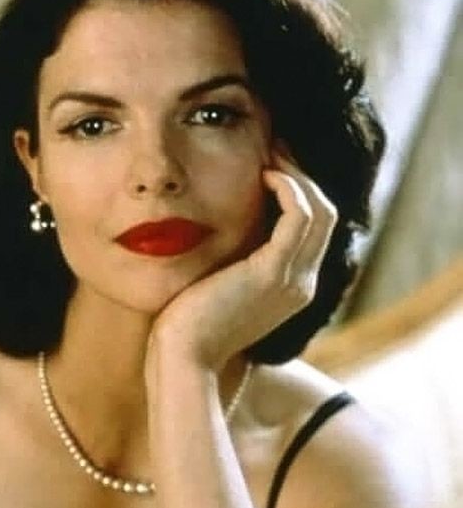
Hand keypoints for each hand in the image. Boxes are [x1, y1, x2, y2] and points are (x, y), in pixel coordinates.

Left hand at [147, 146, 337, 372]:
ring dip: (297, 176)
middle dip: (302, 176)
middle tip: (273, 149)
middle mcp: (302, 284)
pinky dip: (288, 188)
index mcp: (291, 288)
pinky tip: (264, 174)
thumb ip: (229, 260)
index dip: (297, 191)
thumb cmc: (185, 325)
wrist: (181, 358)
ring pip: (320, 211)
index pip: (312, 229)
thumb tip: (216, 223)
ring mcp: (294, 280)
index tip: (269, 164)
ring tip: (269, 155)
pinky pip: (300, 217)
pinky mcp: (274, 273)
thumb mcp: (215, 285)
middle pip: (324, 214)